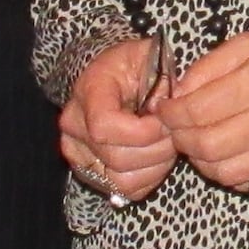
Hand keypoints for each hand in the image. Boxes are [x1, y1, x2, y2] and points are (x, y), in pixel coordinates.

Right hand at [61, 37, 177, 203]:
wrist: (116, 77)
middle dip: (156, 150)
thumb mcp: (151, 58)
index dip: (142, 132)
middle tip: (173, 134)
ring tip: (167, 146)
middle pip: (116, 158)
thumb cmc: (135, 66)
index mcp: (88, 91)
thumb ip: (162, 80)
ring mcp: (78, 152)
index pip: (104, 126)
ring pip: (120, 180)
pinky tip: (155, 158)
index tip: (164, 121)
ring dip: (155, 167)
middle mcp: (74, 125)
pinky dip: (147, 179)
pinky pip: (123, 190)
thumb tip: (164, 111)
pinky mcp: (89, 172)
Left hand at [156, 28, 248, 197]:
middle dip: (181, 141)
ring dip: (202, 161)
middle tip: (178, 130)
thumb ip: (212, 66)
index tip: (165, 111)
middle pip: (207, 147)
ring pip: (224, 173)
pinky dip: (230, 172)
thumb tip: (178, 95)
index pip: (198, 111)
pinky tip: (230, 152)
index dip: (172, 115)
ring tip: (202, 142)